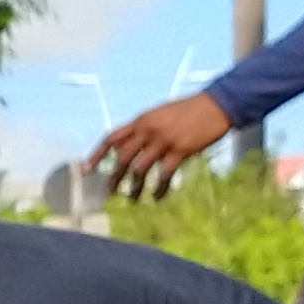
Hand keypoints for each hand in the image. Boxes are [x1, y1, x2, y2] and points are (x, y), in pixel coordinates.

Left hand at [87, 92, 233, 197]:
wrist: (217, 105)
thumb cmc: (189, 109)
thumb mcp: (160, 113)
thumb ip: (143, 128)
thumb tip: (126, 146)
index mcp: (142, 120)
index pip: (112, 137)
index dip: (97, 154)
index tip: (86, 170)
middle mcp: (148, 130)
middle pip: (122, 157)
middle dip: (114, 177)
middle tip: (109, 191)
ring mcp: (164, 140)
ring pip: (140, 169)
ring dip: (134, 187)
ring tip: (132, 198)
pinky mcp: (180, 150)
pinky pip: (163, 175)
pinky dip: (158, 188)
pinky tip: (157, 196)